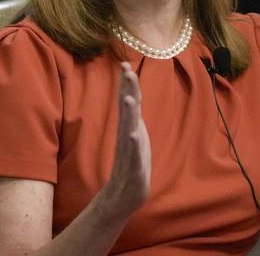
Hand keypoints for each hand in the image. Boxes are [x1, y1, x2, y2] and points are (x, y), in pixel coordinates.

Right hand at [105, 62, 151, 214]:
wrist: (124, 194)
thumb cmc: (132, 162)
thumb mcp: (135, 134)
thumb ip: (133, 116)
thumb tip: (131, 95)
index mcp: (130, 127)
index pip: (129, 101)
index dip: (128, 83)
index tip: (125, 64)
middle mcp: (127, 135)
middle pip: (127, 109)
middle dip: (127, 89)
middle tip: (126, 70)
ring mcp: (129, 151)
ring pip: (128, 128)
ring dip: (129, 114)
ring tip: (128, 98)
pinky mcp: (133, 167)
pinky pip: (133, 154)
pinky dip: (133, 143)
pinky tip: (132, 134)